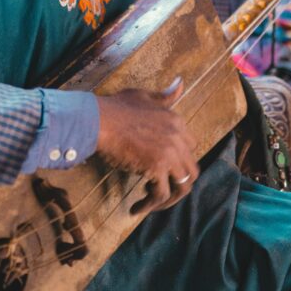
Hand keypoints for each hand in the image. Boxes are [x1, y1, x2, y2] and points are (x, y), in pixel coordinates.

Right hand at [96, 77, 198, 216]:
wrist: (99, 120)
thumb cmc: (116, 107)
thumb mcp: (144, 96)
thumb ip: (164, 95)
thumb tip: (181, 82)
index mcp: (177, 121)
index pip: (191, 147)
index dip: (178, 161)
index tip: (162, 168)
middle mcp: (178, 138)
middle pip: (190, 169)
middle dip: (177, 183)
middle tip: (158, 189)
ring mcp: (169, 153)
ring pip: (182, 185)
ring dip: (168, 199)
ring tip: (151, 203)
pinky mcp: (156, 168)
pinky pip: (161, 194)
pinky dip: (149, 205)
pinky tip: (136, 207)